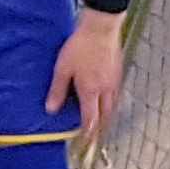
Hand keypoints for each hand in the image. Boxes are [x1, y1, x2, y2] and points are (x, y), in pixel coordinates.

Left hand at [48, 8, 126, 143]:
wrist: (101, 28)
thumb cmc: (79, 47)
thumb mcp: (62, 69)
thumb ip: (57, 90)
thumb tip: (51, 110)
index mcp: (91, 91)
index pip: (91, 118)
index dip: (88, 131)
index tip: (85, 140)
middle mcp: (106, 90)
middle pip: (106, 115)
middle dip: (100, 127)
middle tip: (94, 136)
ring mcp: (114, 82)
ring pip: (113, 106)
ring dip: (106, 116)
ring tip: (99, 122)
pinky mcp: (118, 73)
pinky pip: (116, 95)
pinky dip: (111, 104)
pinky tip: (105, 101)